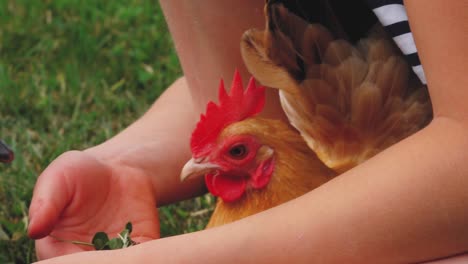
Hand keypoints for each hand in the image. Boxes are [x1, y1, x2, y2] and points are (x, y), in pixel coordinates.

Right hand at [28, 150, 159, 259]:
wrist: (118, 169)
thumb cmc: (80, 173)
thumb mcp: (59, 178)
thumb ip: (46, 203)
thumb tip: (34, 230)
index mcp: (57, 246)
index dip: (71, 262)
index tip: (81, 254)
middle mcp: (85, 255)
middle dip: (99, 263)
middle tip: (107, 248)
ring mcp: (115, 252)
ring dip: (124, 261)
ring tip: (127, 246)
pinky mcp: (140, 244)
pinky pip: (145, 256)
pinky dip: (147, 256)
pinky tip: (146, 250)